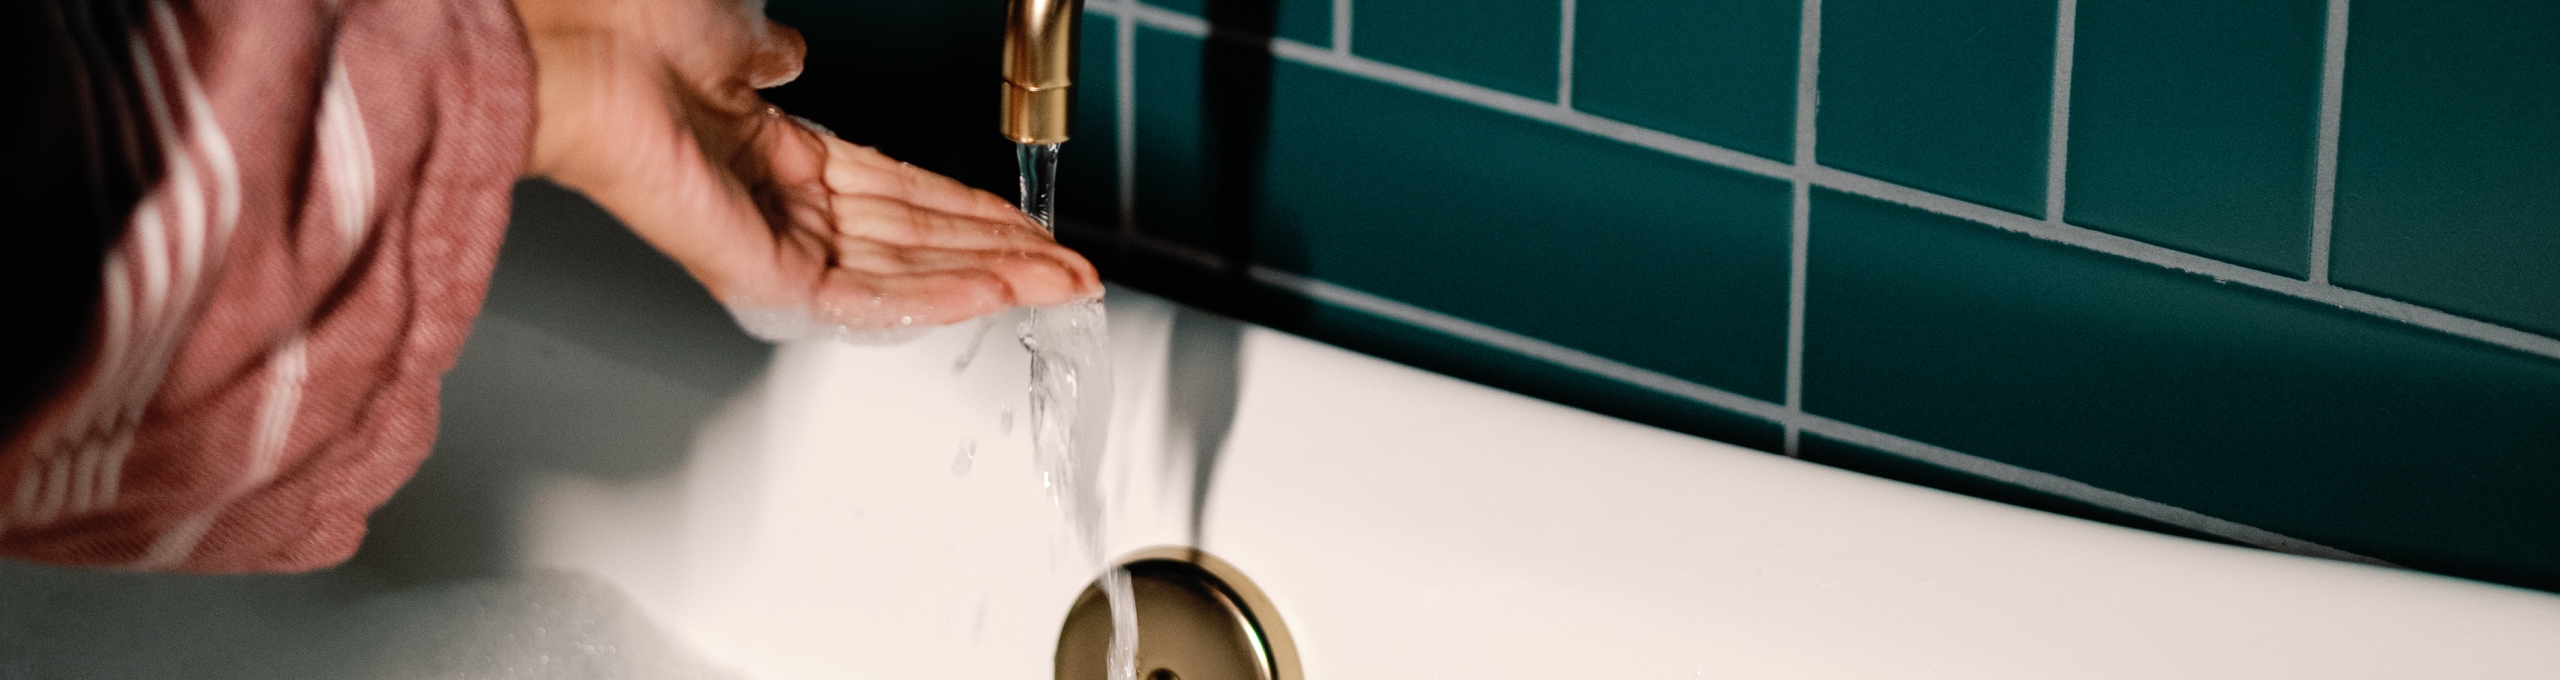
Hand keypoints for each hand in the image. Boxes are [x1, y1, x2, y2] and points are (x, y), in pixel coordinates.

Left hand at [513, 0, 1099, 331]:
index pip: (900, 196)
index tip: (1028, 226)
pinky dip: (938, 294)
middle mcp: (781, 205)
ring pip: (909, 273)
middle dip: (1004, 255)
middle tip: (1070, 273)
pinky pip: (868, 296)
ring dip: (992, 277)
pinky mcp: (765, 275)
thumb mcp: (735, 37)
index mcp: (775, 153)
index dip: (972, 212)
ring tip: (1058, 285)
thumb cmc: (634, 36)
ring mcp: (775, 244)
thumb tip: (789, 57)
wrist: (584, 50)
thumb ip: (773, 59)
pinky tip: (996, 290)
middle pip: (920, 242)